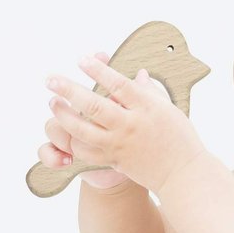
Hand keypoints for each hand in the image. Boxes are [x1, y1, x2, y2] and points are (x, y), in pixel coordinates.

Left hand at [46, 55, 207, 193]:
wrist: (183, 174)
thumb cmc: (180, 138)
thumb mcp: (169, 109)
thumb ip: (150, 91)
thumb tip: (139, 74)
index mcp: (146, 107)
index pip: (118, 84)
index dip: (98, 70)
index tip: (81, 59)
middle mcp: (130, 125)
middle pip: (93, 105)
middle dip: (68, 90)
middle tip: (50, 79)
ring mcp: (120, 145)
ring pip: (83, 130)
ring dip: (64, 115)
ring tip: (53, 102)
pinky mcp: (114, 161)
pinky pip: (87, 152)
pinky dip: (74, 141)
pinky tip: (68, 130)